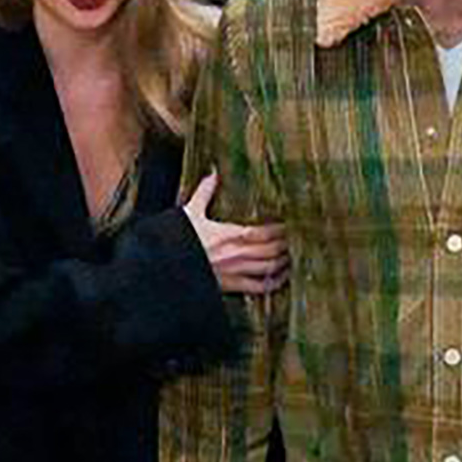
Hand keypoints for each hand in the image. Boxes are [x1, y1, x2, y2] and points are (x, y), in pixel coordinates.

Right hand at [182, 172, 287, 295]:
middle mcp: (237, 254)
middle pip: (273, 250)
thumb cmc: (176, 241)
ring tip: (291, 256)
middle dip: (286, 245)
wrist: (165, 267)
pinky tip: (280, 278)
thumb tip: (212, 173)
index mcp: (230, 234)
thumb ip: (204, 193)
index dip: (281, 229)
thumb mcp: (189, 213)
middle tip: (297, 239)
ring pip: (269, 268)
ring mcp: (236, 272)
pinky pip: (258, 288)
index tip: (290, 224)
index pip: (265, 232)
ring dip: (283, 262)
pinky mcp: (231, 286)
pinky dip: (273, 284)